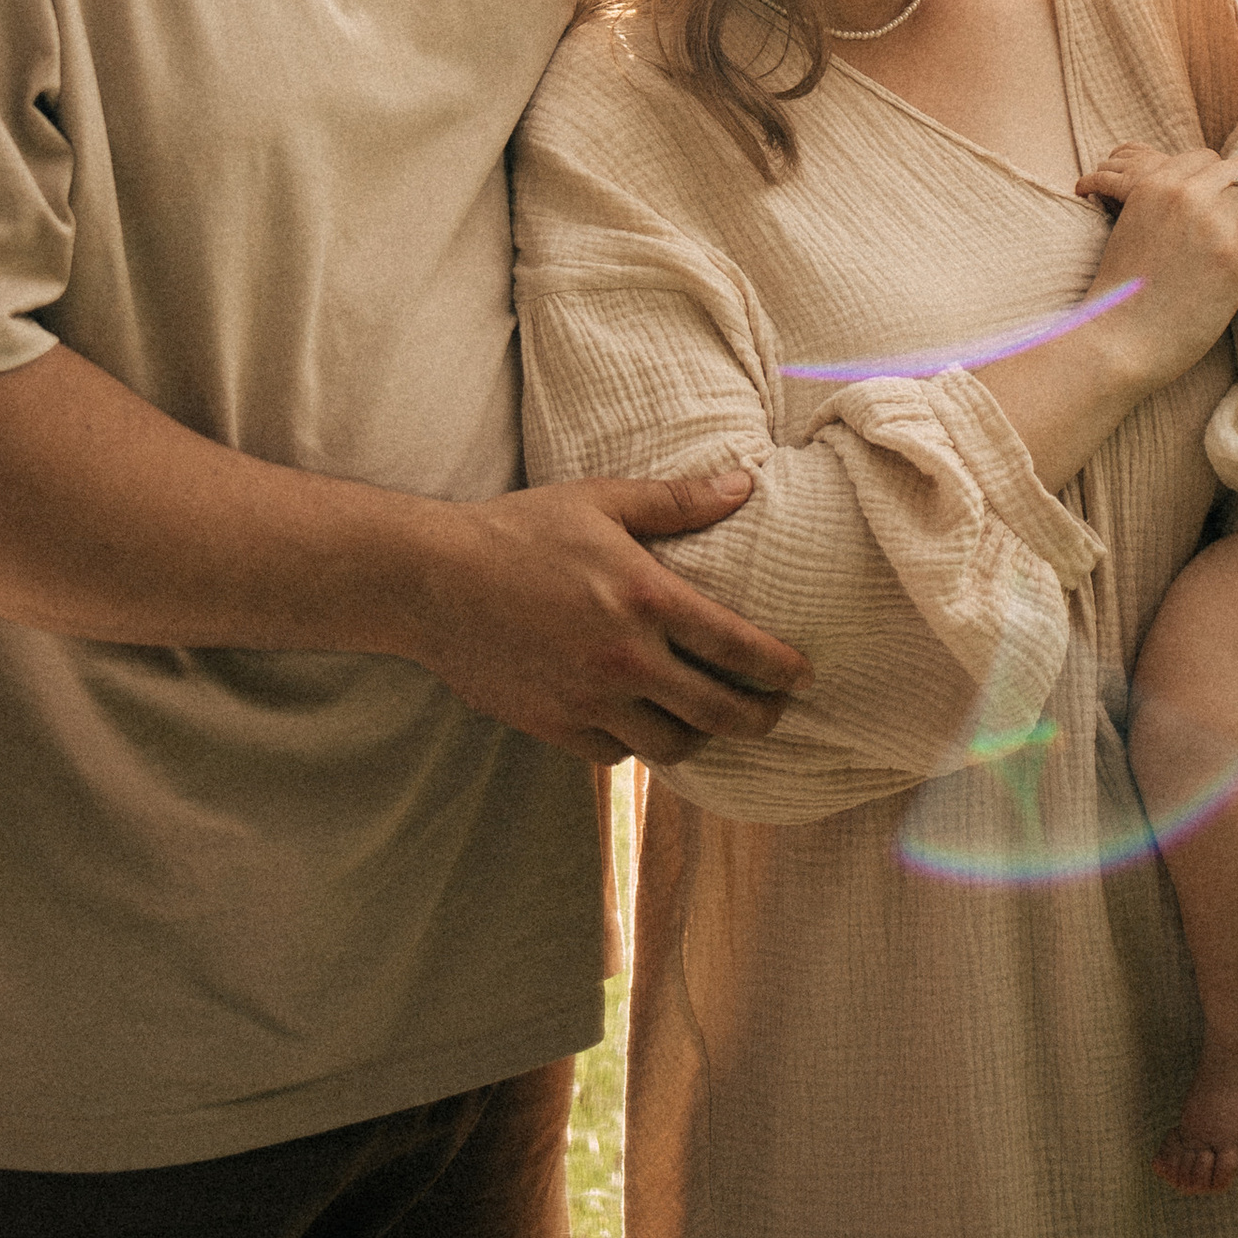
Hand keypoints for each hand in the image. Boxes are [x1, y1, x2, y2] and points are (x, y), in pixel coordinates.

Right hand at [419, 469, 812, 765]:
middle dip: (759, 718)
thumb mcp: (601, 501)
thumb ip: (678, 501)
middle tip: (774, 712)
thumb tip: (744, 483)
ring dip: (700, 735)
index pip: (738, 646)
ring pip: (672, 745)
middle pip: (718, 713)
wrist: (433, 582)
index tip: (803, 675)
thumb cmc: (519, 530)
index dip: (780, 667)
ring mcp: (589, 701)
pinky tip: (643, 720)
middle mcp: (625, 659)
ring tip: (710, 719)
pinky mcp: (555, 728)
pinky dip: (638, 742)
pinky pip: (617, 754)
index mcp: (645, 598)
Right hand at [1069, 141, 1237, 387]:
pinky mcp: (1236, 257)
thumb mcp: (1129, 231)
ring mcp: (1211, 224)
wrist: (1117, 340)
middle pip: (1234, 168)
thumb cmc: (1122, 298)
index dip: (1220, 178)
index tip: (1231, 197)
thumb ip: (1156, 207)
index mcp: (1153, 185)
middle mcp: (1182, 194)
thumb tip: (1184, 208)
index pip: (1202, 159)